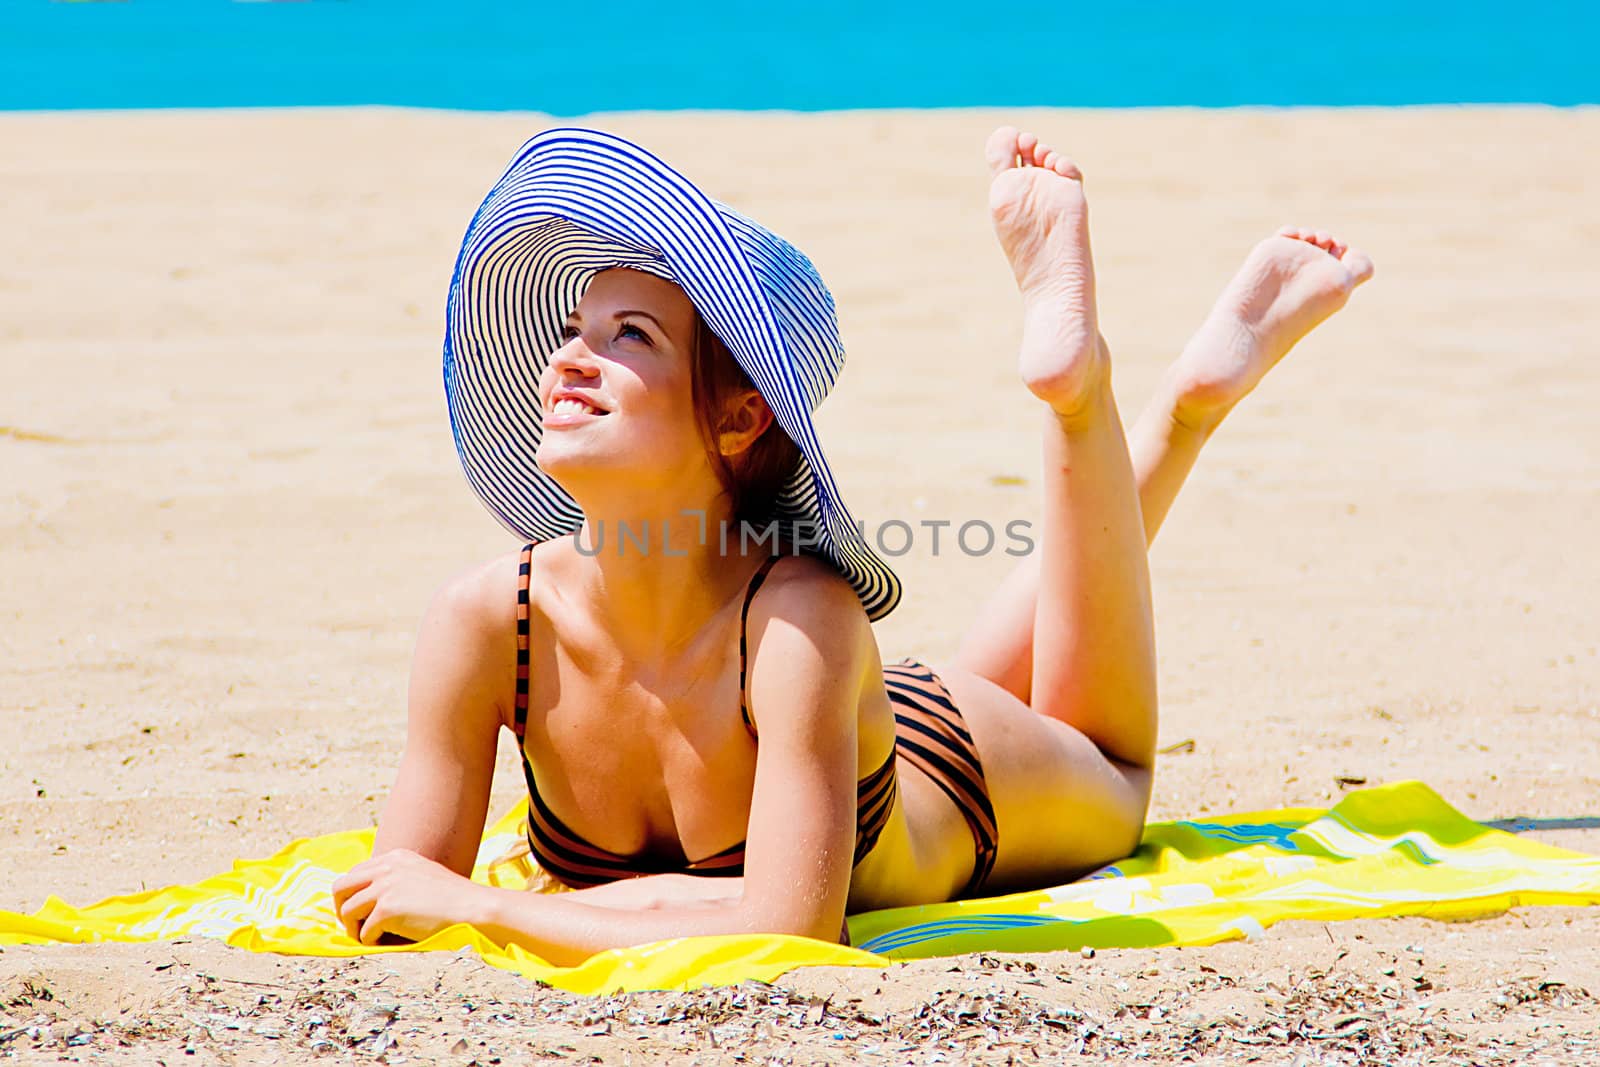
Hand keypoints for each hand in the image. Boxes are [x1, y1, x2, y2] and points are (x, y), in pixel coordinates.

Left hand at [331, 848, 486, 945]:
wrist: (474, 909)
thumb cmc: (454, 900)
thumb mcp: (422, 877)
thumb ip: (396, 881)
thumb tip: (367, 901)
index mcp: (395, 857)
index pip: (355, 873)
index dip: (353, 895)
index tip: (359, 912)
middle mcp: (387, 867)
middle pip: (340, 887)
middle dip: (343, 909)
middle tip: (355, 926)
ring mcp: (385, 887)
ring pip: (348, 911)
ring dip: (356, 929)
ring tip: (373, 937)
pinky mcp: (387, 909)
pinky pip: (364, 932)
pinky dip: (373, 941)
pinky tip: (391, 941)